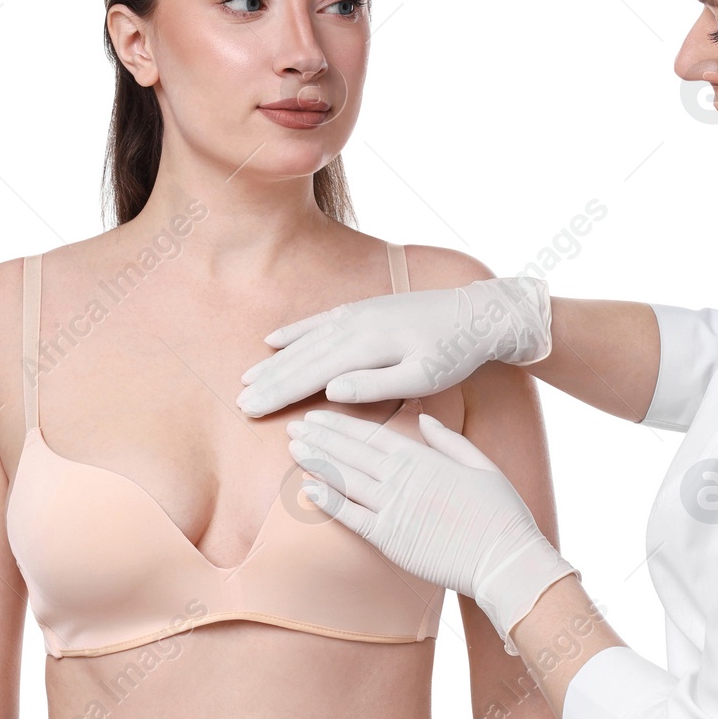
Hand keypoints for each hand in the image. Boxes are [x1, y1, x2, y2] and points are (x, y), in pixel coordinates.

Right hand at [238, 278, 552, 416]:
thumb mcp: (423, 376)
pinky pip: (320, 321)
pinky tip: (275, 339)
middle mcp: (355, 325)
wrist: (478, 313)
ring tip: (247, 376)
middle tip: (239, 402)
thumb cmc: (455, 352)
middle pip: (302, 358)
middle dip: (269, 381)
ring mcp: (357, 313)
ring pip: (306, 340)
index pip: (311, 374)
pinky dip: (295, 331)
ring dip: (275, 360)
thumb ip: (375, 385)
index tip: (251, 409)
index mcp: (366, 345)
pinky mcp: (364, 309)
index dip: (278, 393)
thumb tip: (329, 390)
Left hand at [287, 409, 576, 654]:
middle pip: (353, 453)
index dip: (342, 425)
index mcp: (425, 459)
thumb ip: (449, 441)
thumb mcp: (482, 465)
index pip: (374, 435)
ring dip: (317, 462)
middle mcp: (404, 480)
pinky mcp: (391, 540)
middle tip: (294, 426)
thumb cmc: (500, 514)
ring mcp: (394, 510)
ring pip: (346, 480)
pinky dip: (328, 502)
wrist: (504, 560)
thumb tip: (423, 419)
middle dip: (322, 437)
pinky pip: (352, 518)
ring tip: (294, 448)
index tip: (320, 415)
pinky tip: (307, 489)